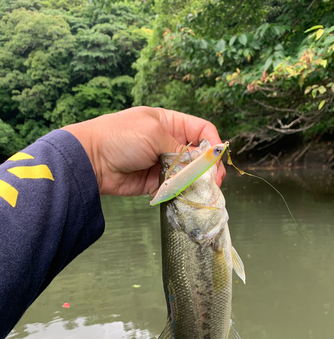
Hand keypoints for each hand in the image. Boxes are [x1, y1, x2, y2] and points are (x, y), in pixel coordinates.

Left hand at [62, 106, 225, 196]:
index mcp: (170, 123)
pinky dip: (181, 192)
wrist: (91, 160)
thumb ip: (180, 148)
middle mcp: (169, 142)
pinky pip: (175, 188)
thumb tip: (198, 164)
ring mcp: (162, 164)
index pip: (201, 130)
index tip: (217, 158)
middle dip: (208, 167)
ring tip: (203, 191)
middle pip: (199, 155)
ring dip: (197, 182)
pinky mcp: (155, 183)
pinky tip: (186, 196)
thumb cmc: (120, 137)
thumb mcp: (153, 132)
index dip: (213, 142)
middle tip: (214, 181)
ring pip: (189, 174)